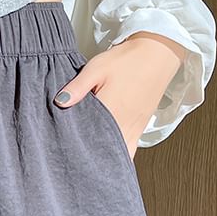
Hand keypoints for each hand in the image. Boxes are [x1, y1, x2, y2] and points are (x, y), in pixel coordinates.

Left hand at [53, 31, 186, 159]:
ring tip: (87, 161)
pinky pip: (129, 151)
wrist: (157, 54)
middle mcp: (123, 123)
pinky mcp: (140, 129)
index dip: (74, 142)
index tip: (63, 146)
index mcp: (110, 109)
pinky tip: (107, 159)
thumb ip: (78, 87)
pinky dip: (119, 157)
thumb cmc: (126, 60)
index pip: (87, 134)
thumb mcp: (96, 68)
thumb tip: (59, 102)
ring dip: (102, 158)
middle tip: (72, 157)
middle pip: (101, 149)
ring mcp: (134, 129)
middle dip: (87, 155)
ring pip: (116, 154)